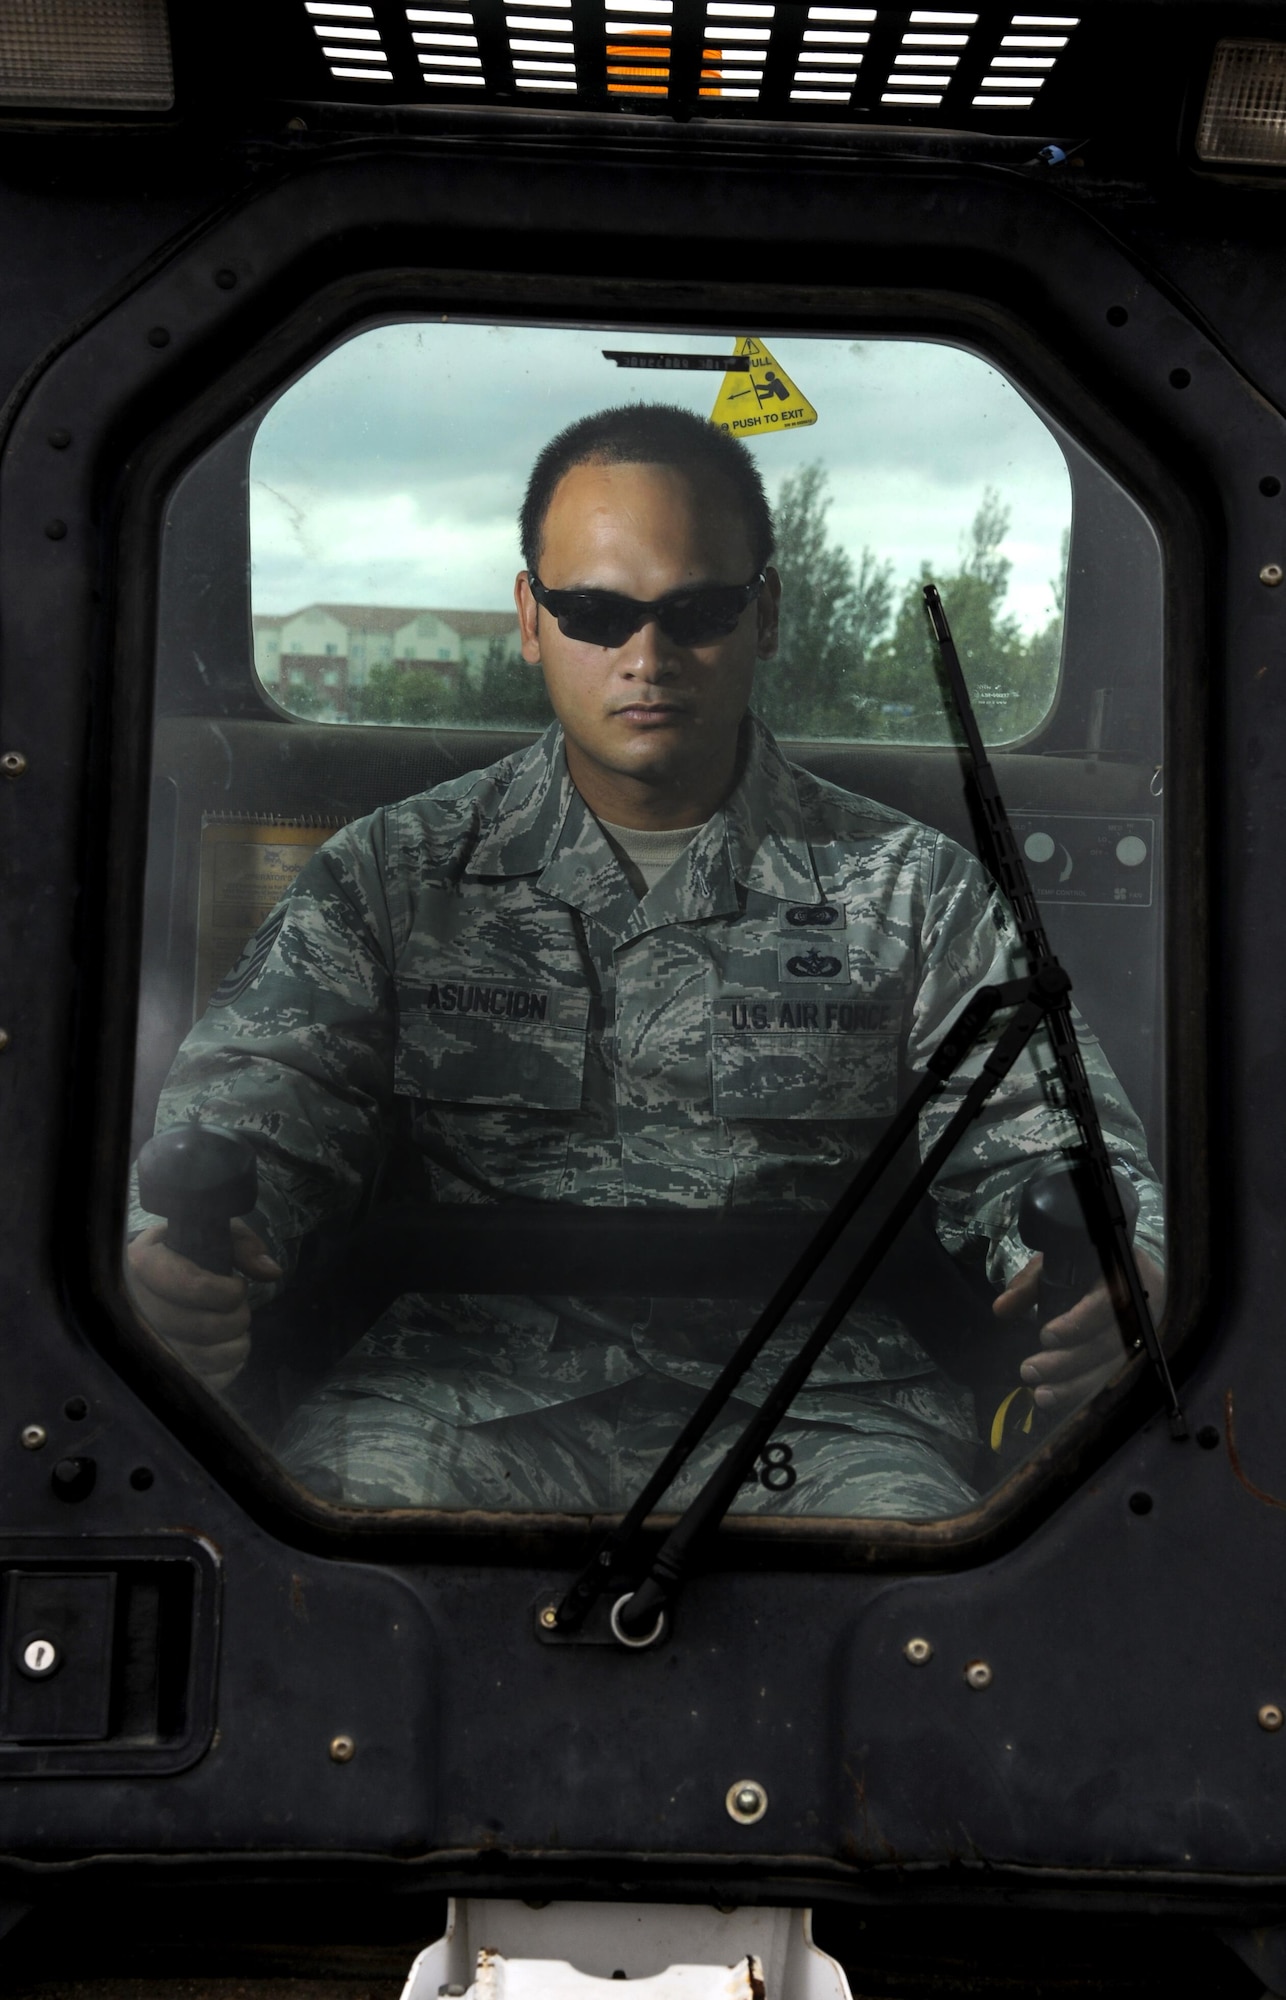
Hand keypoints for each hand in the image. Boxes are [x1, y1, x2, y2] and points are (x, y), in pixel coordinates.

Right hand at [125, 1220, 280, 1391]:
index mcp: (143, 1262)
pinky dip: (226, 1368)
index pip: (192, 1285)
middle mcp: (133, 1304)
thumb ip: (242, 1246)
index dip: (227, 1292)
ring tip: (239, 1331)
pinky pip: (198, 1380)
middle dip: (237, 1320)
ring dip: (235, 1346)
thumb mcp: (210, 1235)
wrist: (148, 1280)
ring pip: (200, 1358)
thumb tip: (271, 1272)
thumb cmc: (184, 1254)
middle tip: (242, 1311)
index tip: (238, 1286)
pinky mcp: (154, 1367)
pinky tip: (228, 1352)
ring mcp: (140, 1341)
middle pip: (200, 1327)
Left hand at [993, 1247, 1165, 1415]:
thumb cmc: (1086, 1268)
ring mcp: (1144, 1334)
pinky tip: (1059, 1400)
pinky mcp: (1138, 1355)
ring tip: (1041, 1395)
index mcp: (1123, 1273)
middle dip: (1068, 1361)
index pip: (1109, 1300)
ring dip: (1075, 1385)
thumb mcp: (1057, 1265)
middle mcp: (1142, 1306)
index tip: (1047, 1336)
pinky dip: (1085, 1391)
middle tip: (1030, 1370)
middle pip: (1110, 1342)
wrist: (1126, 1273)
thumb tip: (1002, 1309)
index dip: (1080, 1321)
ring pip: (1113, 1366)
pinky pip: (1113, 1378)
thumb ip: (1029, 1286)